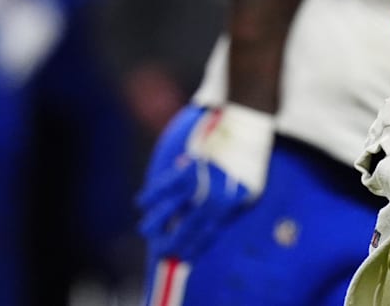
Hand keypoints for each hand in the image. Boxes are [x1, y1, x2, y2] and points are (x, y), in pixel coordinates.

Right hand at [136, 104, 273, 259]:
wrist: (244, 132)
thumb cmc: (248, 162)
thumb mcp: (248, 189)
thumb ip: (231, 208)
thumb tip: (216, 225)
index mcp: (228, 209)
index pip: (205, 237)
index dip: (192, 248)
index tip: (182, 256)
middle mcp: (211, 201)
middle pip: (184, 230)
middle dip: (170, 243)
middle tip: (159, 251)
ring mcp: (198, 186)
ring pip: (169, 212)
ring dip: (154, 224)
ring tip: (145, 230)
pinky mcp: (187, 169)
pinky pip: (163, 187)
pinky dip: (151, 195)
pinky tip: (140, 203)